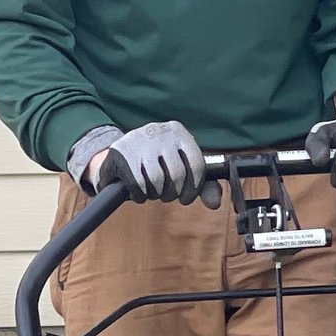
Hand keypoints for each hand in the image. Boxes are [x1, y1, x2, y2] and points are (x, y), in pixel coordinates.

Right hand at [92, 121, 207, 202]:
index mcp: (179, 132)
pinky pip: (137, 184)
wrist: (120, 152)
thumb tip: (215, 203)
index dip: (194, 188)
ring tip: (152, 191)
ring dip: (155, 194)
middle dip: (172, 193)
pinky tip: (139, 193)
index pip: (197, 164)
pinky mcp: (122, 153)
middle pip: (177, 175)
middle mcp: (161, 132)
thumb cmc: (157, 162)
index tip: (185, 198)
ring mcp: (140, 141)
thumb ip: (202, 185)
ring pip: (157, 180)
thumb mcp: (182, 168)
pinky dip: (140, 196)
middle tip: (165, 195)